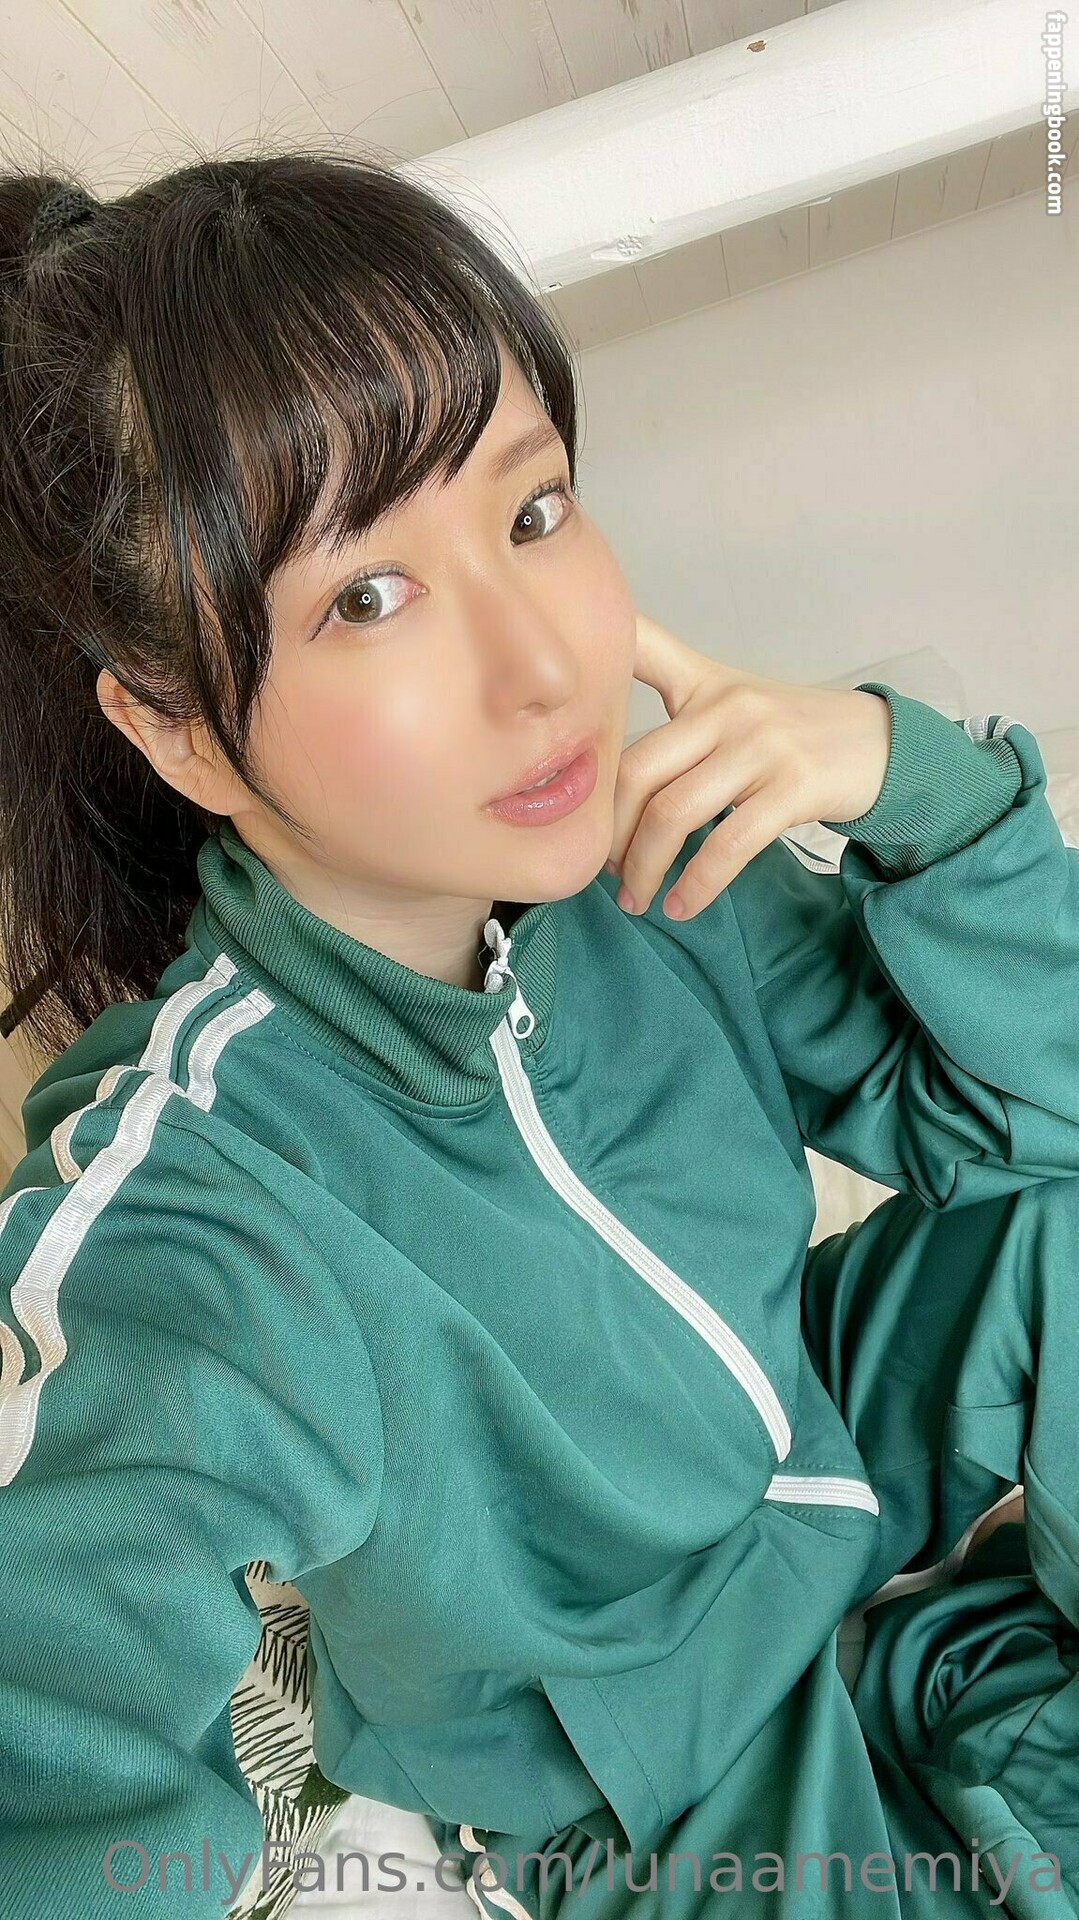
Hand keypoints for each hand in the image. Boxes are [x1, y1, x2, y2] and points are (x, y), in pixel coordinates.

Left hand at [605, 613, 892, 921]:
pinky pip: (730, 843)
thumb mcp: (727, 691)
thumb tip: (593, 712)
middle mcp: (728, 709)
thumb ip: (666, 680)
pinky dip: (698, 883)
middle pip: (638, 769)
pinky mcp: (794, 788)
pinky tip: (681, 906)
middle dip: (608, 830)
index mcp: (703, 684)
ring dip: (645, 866)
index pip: (639, 652)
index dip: (594, 672)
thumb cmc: (788, 728)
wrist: (878, 744)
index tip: (548, 735)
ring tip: (633, 898)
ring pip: (676, 812)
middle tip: (598, 869)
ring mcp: (762, 747)